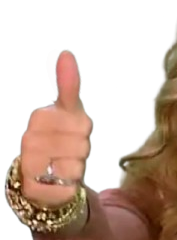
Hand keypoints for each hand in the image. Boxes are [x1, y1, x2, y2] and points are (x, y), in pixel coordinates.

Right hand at [19, 49, 92, 207]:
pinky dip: (72, 182)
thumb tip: (61, 52)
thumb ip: (65, 85)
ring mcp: (30, 162)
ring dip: (79, 162)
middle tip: (71, 147)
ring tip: (65, 163)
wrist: (42, 185)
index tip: (68, 91)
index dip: (75, 103)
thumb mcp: (67, 113)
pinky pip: (71, 181)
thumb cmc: (59, 142)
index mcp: (40, 117)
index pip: (68, 101)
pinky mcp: (35, 187)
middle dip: (84, 142)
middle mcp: (30, 137)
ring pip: (79, 157)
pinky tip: (60, 180)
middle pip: (83, 133)